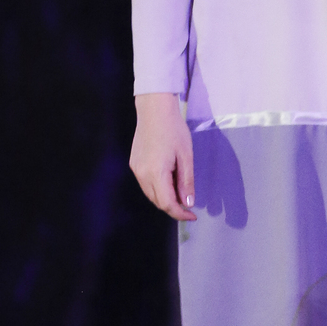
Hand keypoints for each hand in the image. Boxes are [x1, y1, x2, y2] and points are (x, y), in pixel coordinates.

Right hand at [130, 93, 195, 220]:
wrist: (154, 109)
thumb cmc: (173, 129)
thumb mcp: (186, 155)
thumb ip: (186, 181)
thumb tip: (188, 203)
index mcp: (156, 173)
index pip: (167, 204)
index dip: (180, 214)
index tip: (193, 215)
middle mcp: (142, 175)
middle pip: (158, 201)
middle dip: (174, 206)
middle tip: (189, 203)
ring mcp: (136, 169)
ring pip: (151, 194)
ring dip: (165, 198)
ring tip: (180, 189)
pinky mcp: (134, 164)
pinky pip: (145, 184)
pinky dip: (158, 188)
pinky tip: (168, 179)